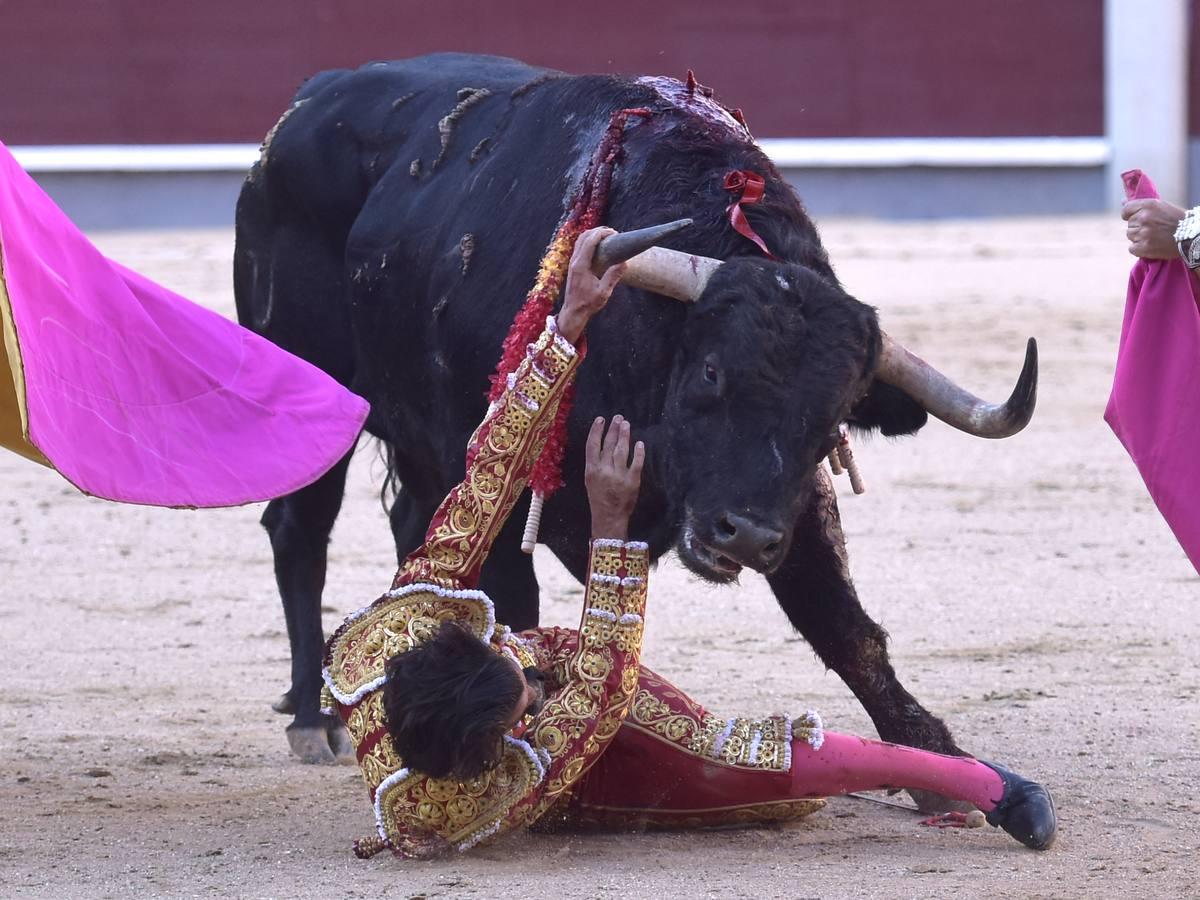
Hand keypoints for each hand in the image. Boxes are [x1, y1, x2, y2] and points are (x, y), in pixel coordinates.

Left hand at [555, 227, 626, 343]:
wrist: (573, 311)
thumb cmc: (588, 304)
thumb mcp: (603, 292)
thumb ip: (613, 276)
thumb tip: (624, 262)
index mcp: (581, 266)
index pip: (590, 241)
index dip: (602, 233)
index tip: (615, 233)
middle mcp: (574, 261)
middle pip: (584, 236)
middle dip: (598, 231)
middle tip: (613, 233)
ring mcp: (572, 262)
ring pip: (580, 240)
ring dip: (593, 234)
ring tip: (607, 237)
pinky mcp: (573, 265)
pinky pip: (580, 246)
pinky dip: (589, 241)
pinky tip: (600, 246)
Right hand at [584, 415, 644, 540]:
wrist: (609, 517)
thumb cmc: (598, 498)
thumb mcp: (590, 480)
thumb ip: (595, 464)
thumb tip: (602, 444)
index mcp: (591, 470)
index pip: (592, 445)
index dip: (596, 431)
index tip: (601, 419)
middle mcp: (604, 470)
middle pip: (609, 445)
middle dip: (613, 429)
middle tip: (618, 417)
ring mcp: (619, 475)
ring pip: (622, 450)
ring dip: (624, 436)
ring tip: (626, 425)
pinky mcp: (632, 481)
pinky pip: (636, 463)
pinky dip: (638, 452)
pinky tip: (639, 443)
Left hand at [1122, 198, 1185, 259]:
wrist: (1191, 236)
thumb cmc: (1177, 220)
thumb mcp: (1161, 206)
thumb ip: (1140, 205)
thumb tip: (1122, 201)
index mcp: (1148, 205)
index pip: (1126, 210)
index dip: (1129, 215)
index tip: (1135, 218)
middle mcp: (1143, 218)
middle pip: (1130, 224)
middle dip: (1138, 227)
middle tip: (1153, 229)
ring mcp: (1143, 233)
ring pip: (1130, 236)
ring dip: (1139, 237)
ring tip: (1154, 237)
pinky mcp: (1143, 247)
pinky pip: (1132, 248)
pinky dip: (1139, 249)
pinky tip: (1151, 246)